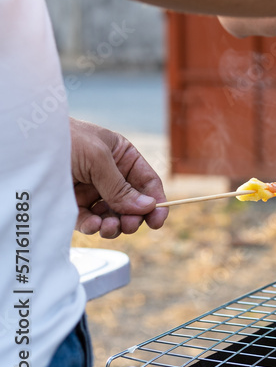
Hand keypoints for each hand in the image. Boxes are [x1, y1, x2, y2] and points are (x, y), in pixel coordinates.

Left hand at [70, 119, 166, 238]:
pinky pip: (90, 220)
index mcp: (122, 156)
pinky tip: (93, 226)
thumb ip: (121, 186)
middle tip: (129, 225)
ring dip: (114, 225)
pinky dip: (94, 226)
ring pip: (112, 215)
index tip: (158, 221)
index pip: (147, 182)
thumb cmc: (64, 139)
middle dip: (133, 216)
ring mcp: (92, 189)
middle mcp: (110, 174)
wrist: (26, 144)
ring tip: (109, 228)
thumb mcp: (98, 159)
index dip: (156, 201)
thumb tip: (147, 207)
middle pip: (132, 203)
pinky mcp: (73, 203)